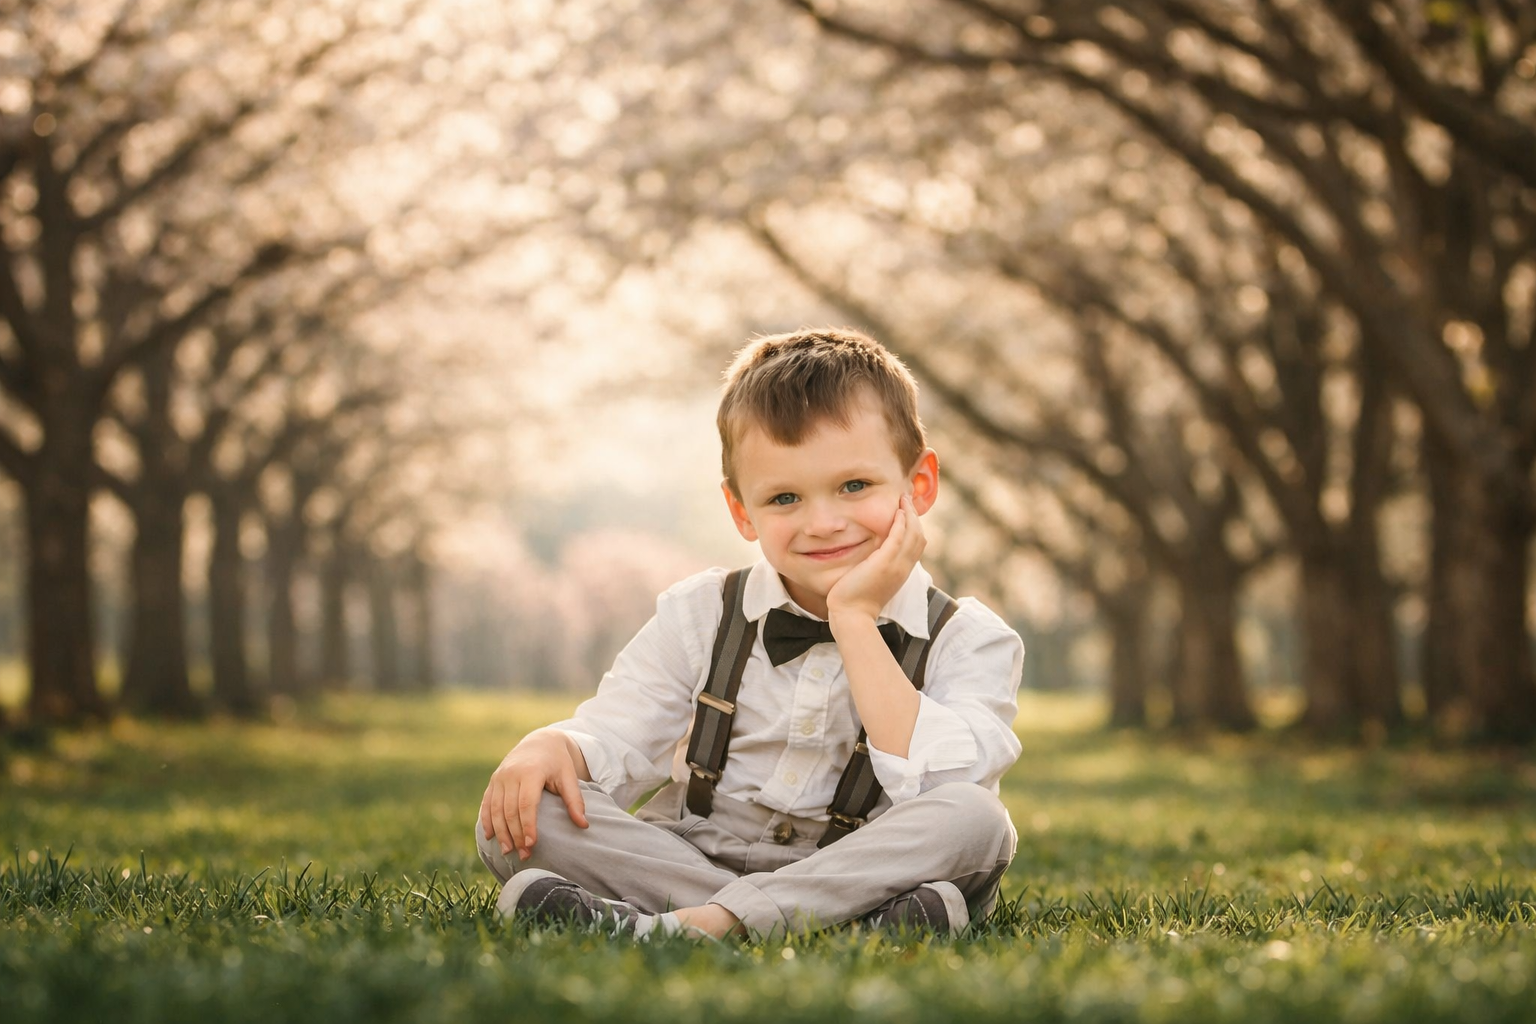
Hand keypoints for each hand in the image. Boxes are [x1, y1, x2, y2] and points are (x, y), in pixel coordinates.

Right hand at [479, 728, 588, 860]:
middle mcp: (511, 774)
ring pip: (496, 809)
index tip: (532, 844)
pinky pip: (487, 803)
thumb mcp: (569, 777)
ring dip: (500, 832)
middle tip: (523, 855)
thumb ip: (575, 801)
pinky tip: (490, 837)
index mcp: (531, 772)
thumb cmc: (557, 762)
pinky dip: (487, 821)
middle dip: (515, 835)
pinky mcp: (493, 781)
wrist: (540, 742)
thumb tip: (584, 825)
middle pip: (510, 810)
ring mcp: (500, 777)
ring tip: (508, 852)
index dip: (528, 826)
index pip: (526, 804)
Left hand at [826, 493, 925, 622]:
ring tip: (904, 499)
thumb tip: (873, 555)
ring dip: (910, 514)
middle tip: (907, 499)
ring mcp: (896, 566)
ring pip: (913, 534)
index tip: (907, 512)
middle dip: (915, 516)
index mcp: (901, 572)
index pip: (917, 545)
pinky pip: (899, 538)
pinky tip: (898, 511)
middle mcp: (903, 568)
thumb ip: (877, 566)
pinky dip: (901, 523)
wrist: (852, 614)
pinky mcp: (885, 563)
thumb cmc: (856, 600)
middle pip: (919, 537)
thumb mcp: (873, 580)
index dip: (915, 527)